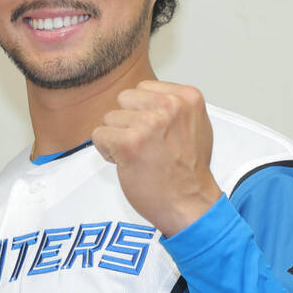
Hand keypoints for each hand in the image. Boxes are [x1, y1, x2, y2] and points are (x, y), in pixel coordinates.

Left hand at [92, 81, 223, 237]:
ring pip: (109, 118)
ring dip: (118, 138)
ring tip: (140, 156)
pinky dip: (107, 151)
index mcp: (187, 97)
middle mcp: (170, 106)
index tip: (157, 134)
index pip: (143, 88)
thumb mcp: (193, 125)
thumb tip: (144, 97)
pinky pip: (99, 135)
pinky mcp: (130, 142)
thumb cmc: (188, 172)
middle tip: (146, 146)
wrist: (189, 203)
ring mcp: (150, 123)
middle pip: (124, 99)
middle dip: (128, 122)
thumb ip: (170, 106)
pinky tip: (127, 163)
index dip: (143, 112)